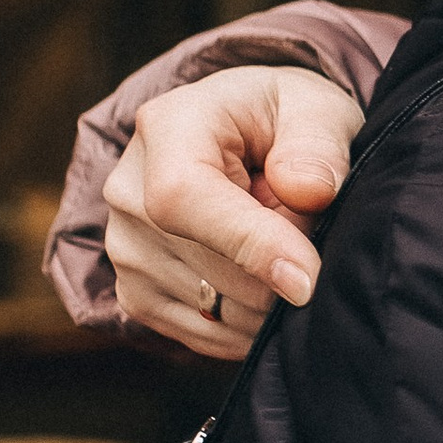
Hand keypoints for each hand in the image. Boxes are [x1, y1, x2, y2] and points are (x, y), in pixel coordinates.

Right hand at [107, 65, 363, 357]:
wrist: (247, 143)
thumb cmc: (285, 121)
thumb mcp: (317, 108)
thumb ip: (318, 144)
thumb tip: (308, 192)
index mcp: (167, 128)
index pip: (184, 200)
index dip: (250, 245)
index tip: (308, 279)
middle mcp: (128, 191)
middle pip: (209, 269)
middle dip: (283, 269)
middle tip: (310, 229)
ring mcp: (125, 249)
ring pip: (216, 311)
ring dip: (272, 296)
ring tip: (281, 243)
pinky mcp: (136, 295)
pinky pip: (207, 334)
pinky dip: (253, 322)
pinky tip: (266, 279)